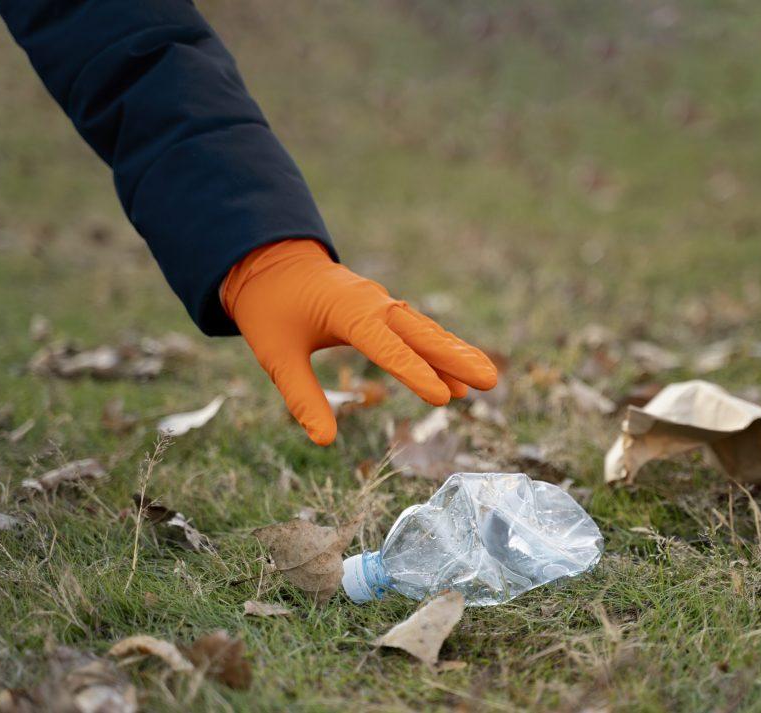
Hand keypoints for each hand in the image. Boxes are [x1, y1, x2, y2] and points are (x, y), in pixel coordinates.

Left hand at [222, 240, 497, 444]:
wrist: (270, 262)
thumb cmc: (270, 307)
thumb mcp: (275, 353)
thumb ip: (301, 396)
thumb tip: (323, 441)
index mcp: (346, 310)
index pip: (385, 346)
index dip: (413, 373)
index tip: (442, 398)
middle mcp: (372, 304)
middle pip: (421, 334)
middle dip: (456, 358)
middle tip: (490, 381)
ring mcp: (381, 304)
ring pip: (425, 331)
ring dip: (455, 354)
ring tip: (487, 380)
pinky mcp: (382, 310)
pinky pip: (416, 332)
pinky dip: (438, 351)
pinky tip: (456, 378)